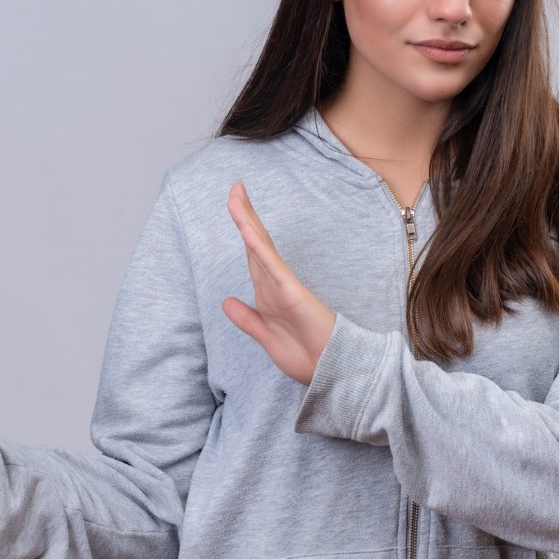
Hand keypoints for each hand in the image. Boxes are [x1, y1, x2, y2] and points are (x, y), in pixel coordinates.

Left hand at [222, 181, 336, 385]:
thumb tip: (225, 301)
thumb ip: (247, 319)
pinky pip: (271, 265)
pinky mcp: (292, 292)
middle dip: (244, 214)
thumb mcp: (266, 338)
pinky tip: (246, 228)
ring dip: (247, 221)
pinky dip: (258, 246)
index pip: (252, 256)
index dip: (243, 231)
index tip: (235, 206)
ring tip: (236, 195)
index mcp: (269, 294)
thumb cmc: (308, 357)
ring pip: (260, 247)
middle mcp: (275, 284)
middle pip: (255, 243)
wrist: (333, 372)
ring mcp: (284, 286)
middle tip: (235, 187)